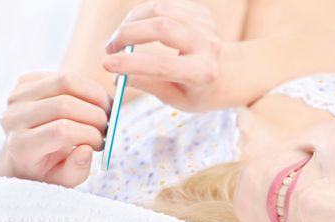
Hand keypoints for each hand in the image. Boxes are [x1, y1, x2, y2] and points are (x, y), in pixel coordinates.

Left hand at [0, 72, 109, 186]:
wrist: (30, 149)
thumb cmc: (50, 167)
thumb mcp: (64, 180)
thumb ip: (76, 170)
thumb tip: (86, 149)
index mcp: (21, 146)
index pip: (62, 132)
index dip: (91, 135)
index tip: (100, 144)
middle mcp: (13, 118)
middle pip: (66, 105)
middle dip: (97, 116)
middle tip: (107, 128)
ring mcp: (17, 96)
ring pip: (67, 82)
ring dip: (97, 96)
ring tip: (106, 111)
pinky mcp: (25, 81)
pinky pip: (65, 75)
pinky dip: (89, 87)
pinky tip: (94, 103)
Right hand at [103, 0, 226, 111]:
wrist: (229, 74)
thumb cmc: (198, 91)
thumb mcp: (176, 99)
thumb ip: (148, 85)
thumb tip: (116, 77)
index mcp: (202, 73)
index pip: (162, 66)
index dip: (131, 64)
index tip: (106, 64)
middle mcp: (208, 46)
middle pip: (162, 28)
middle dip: (128, 34)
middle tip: (109, 48)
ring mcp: (206, 26)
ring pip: (160, 9)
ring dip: (132, 21)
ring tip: (120, 38)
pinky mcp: (201, 13)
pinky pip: (165, 5)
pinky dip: (144, 14)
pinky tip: (138, 28)